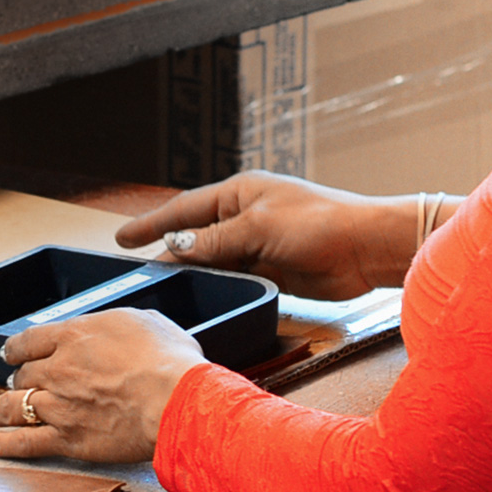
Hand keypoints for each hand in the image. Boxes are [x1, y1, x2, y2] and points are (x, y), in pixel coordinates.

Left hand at [0, 309, 205, 462]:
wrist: (176, 401)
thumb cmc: (169, 361)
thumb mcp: (144, 322)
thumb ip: (118, 325)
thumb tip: (116, 329)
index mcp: (73, 336)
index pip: (30, 340)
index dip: (16, 348)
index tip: (10, 353)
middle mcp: (57, 370)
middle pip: (22, 375)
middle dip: (16, 380)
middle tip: (13, 385)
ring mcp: (58, 406)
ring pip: (9, 407)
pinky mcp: (67, 440)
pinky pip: (23, 443)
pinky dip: (0, 444)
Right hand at [114, 170, 425, 299]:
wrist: (369, 250)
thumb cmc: (320, 224)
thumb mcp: (258, 229)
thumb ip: (213, 241)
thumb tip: (174, 247)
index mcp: (239, 193)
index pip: (183, 209)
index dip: (151, 224)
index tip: (121, 239)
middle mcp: (244, 216)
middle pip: (194, 236)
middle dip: (168, 253)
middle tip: (139, 274)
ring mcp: (258, 243)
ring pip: (212, 260)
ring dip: (193, 273)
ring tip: (165, 290)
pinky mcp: (271, 268)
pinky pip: (233, 277)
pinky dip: (217, 286)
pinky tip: (203, 297)